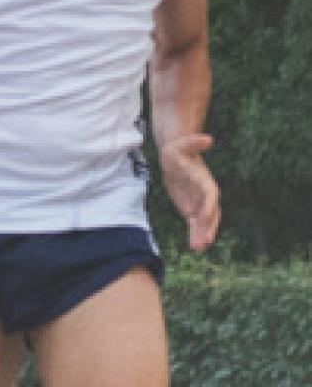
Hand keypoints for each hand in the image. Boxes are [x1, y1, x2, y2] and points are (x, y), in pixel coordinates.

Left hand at [160, 133, 219, 250]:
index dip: (208, 208)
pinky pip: (194, 224)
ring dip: (201, 235)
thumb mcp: (181, 145)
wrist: (175, 156)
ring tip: (197, 248)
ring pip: (203, 223)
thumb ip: (194, 143)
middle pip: (210, 214)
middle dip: (207, 228)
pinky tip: (194, 246)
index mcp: (206, 181)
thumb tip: (208, 139)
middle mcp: (206, 195)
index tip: (204, 218)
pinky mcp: (191, 208)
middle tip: (202, 242)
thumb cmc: (179, 150)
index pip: (210, 197)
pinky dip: (195, 234)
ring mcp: (199, 203)